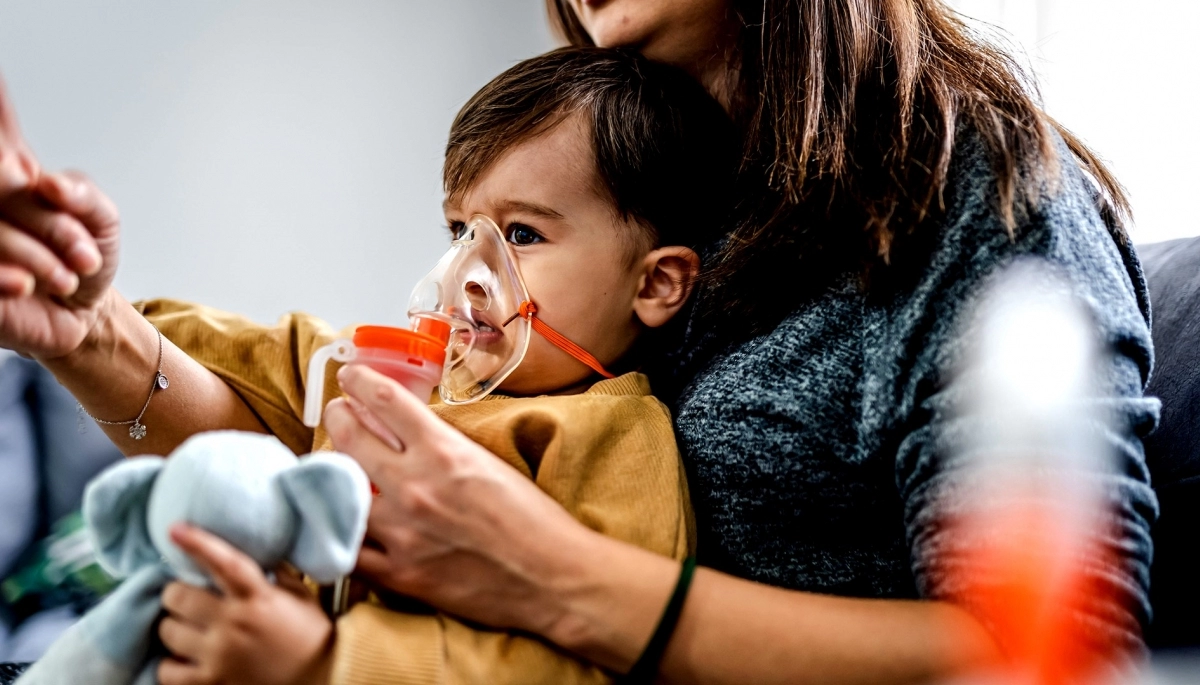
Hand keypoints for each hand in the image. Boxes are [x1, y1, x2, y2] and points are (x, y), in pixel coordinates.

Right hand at [0, 74, 122, 357]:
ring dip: (39, 257)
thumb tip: (48, 184)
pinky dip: (6, 274)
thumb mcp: (101, 221)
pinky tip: (25, 287)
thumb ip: (82, 195)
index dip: (0, 112)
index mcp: (13, 175)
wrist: (82, 315)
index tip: (19, 165)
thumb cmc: (84, 258)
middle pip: (6, 188)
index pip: (0, 127)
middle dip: (54, 227)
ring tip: (69, 280)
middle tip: (86, 257)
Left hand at [158, 524, 333, 684]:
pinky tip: (185, 657)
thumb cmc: (310, 634)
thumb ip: (276, 572)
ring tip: (188, 627)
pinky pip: (167, 670)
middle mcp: (235, 624)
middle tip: (187, 596)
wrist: (321, 678)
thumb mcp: (299, 595)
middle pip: (178, 596)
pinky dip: (172, 663)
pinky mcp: (211, 682)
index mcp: (258, 597)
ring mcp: (220, 655)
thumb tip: (258, 547)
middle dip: (178, 593)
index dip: (198, 544)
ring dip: (175, 626)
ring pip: (168, 630)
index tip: (175, 530)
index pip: (224, 563)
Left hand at [324, 364, 597, 637]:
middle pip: (351, 438)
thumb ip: (445, 447)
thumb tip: (409, 433)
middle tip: (338, 413)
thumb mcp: (489, 464)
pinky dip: (343, 532)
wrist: (553, 577)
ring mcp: (403, 532)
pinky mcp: (400, 574)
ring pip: (340, 492)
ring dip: (335, 474)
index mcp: (444, 452)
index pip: (387, 401)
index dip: (360, 382)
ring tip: (337, 468)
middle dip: (338, 417)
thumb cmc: (534, 520)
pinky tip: (344, 521)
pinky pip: (350, 548)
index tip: (351, 378)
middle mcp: (416, 487)